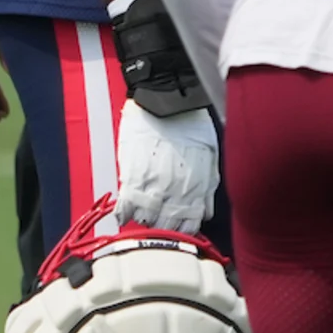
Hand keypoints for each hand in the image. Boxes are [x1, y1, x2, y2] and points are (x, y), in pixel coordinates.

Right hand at [113, 104, 218, 231]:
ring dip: (143, 221)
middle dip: (163, 228)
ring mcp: (153, 186)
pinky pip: (124, 207)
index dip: (183, 230)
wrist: (168, 103)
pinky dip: (123, 214)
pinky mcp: (131, 177)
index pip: (190, 225)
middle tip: (158, 222)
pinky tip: (124, 214)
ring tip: (143, 214)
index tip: (177, 228)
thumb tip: (206, 212)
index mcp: (198, 187)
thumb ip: (208, 186)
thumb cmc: (192, 125)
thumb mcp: (210, 156)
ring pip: (145, 221)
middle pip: (166, 227)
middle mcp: (176, 192)